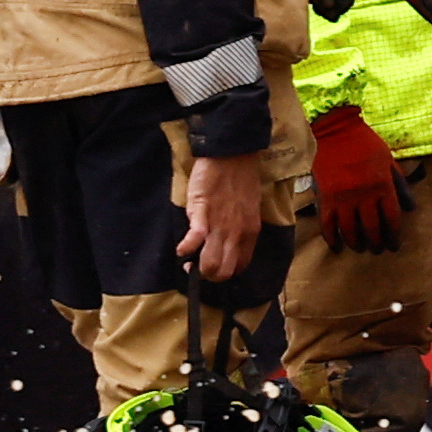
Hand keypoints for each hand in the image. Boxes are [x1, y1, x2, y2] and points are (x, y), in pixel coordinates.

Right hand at [179, 148, 266, 286]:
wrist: (232, 155)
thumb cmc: (240, 179)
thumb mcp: (249, 209)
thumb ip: (240, 227)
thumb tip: (227, 241)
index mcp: (250, 233)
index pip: (239, 266)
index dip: (225, 271)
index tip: (215, 265)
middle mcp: (237, 235)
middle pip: (224, 272)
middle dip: (209, 275)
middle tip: (198, 267)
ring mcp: (221, 226)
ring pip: (211, 264)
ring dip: (197, 268)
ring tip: (188, 260)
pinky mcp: (203, 214)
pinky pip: (194, 240)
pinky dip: (185, 249)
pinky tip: (180, 249)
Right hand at [308, 102, 406, 248]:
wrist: (336, 130)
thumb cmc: (366, 143)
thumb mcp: (389, 160)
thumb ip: (400, 184)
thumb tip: (411, 207)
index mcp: (383, 186)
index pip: (392, 218)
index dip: (394, 235)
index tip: (394, 245)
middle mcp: (364, 195)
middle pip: (372, 228)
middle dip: (377, 242)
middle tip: (377, 250)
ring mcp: (343, 198)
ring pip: (350, 230)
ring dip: (356, 243)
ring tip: (360, 248)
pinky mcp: (325, 198)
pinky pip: (328, 225)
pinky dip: (332, 238)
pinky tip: (337, 246)